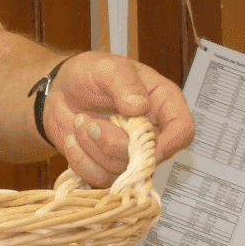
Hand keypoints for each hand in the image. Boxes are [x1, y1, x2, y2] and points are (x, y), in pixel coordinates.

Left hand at [41, 53, 192, 187]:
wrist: (61, 90)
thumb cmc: (90, 73)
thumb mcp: (106, 67)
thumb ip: (123, 82)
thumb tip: (139, 106)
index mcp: (162, 103)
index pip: (182, 130)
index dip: (167, 143)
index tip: (138, 142)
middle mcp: (151, 132)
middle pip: (148, 157)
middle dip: (113, 143)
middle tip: (89, 123)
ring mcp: (130, 152)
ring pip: (120, 170)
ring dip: (92, 148)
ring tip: (79, 123)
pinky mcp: (109, 167)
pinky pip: (99, 178)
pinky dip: (81, 160)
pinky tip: (73, 139)